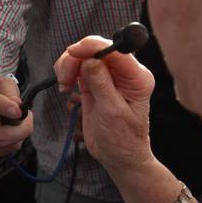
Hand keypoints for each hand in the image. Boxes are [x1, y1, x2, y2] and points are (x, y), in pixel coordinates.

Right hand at [0, 74, 32, 155]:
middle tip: (28, 118)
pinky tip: (8, 130)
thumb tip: (17, 106)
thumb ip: (10, 92)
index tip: (18, 111)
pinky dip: (13, 141)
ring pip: (6, 144)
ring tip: (15, 121)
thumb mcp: (1, 82)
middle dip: (22, 129)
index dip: (6, 108)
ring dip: (19, 134)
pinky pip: (5, 150)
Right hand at [54, 36, 154, 172]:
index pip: (115, 49)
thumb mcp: (112, 112)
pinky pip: (76, 66)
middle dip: (75, 59)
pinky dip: (66, 72)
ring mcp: (107, 75)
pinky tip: (66, 87)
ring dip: (68, 66)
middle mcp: (123, 72)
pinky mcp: (94, 81)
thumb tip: (90, 60)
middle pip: (95, 49)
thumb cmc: (122, 138)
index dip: (92, 46)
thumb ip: (102, 84)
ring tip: (65, 86)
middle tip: (65, 80)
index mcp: (136, 77)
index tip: (73, 53)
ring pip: (83, 55)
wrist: (118, 155)